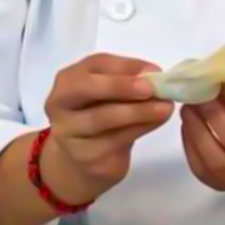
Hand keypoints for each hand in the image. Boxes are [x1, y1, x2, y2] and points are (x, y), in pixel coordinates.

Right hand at [40, 53, 173, 205]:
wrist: (82, 158)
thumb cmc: (101, 112)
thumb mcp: (110, 91)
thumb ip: (127, 79)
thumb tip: (154, 73)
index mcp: (68, 81)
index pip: (95, 66)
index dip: (124, 67)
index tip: (154, 71)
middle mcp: (59, 106)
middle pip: (88, 90)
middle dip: (121, 87)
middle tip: (152, 89)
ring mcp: (69, 134)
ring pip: (103, 119)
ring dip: (138, 112)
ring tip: (164, 108)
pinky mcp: (83, 158)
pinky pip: (113, 142)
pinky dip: (138, 130)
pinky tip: (154, 123)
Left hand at [179, 85, 224, 194]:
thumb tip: (216, 82)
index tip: (222, 84)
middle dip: (214, 115)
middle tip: (199, 94)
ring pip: (215, 160)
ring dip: (197, 130)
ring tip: (188, 108)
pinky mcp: (220, 187)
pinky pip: (201, 168)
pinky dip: (190, 144)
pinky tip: (188, 126)